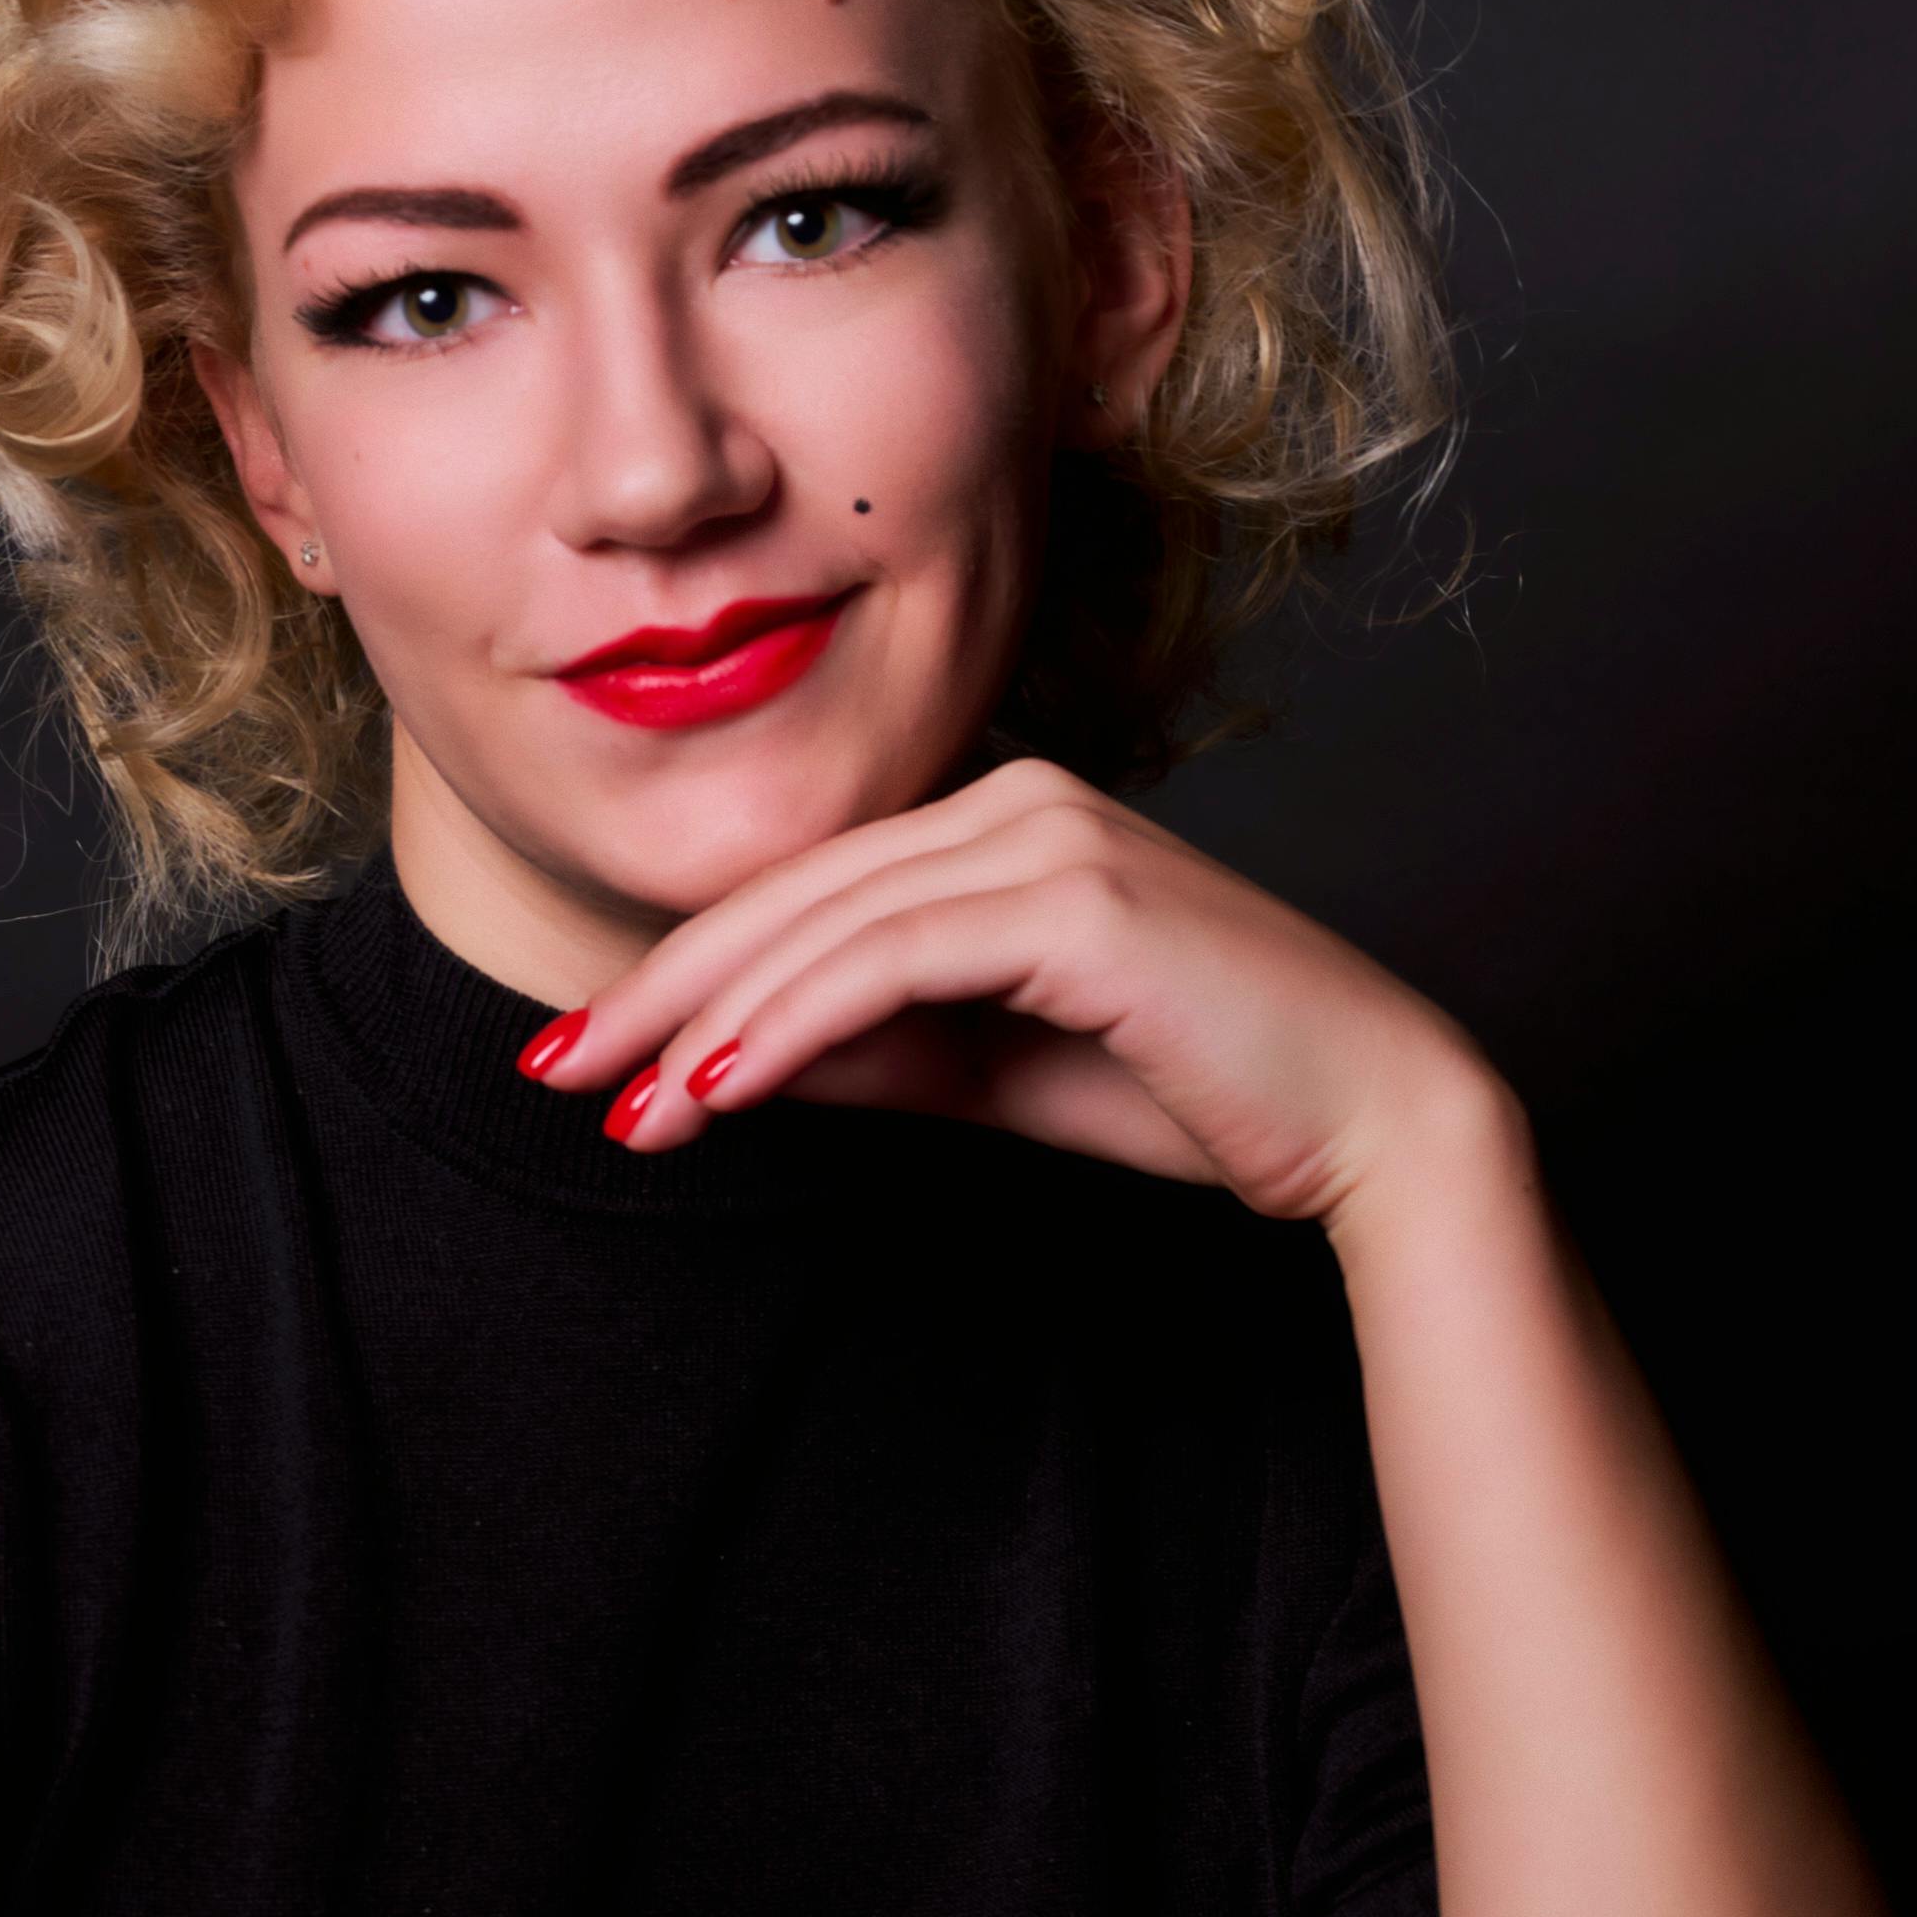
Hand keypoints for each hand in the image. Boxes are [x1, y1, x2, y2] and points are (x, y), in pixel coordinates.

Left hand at [538, 755, 1483, 1230]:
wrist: (1364, 1118)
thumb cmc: (1200, 1091)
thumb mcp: (993, 1072)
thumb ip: (874, 1050)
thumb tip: (730, 1067)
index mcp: (1006, 818)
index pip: (809, 893)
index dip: (684, 974)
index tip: (587, 1059)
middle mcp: (1021, 797)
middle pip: (793, 895)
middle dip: (658, 993)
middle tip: (551, 1075)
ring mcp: (1049, 833)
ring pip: (826, 924)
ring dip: (703, 1023)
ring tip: (615, 1107)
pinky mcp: (1074, 897)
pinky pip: (889, 960)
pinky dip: (789, 1028)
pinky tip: (715, 1092)